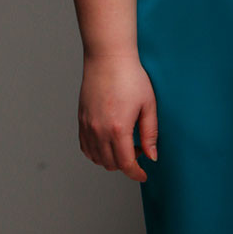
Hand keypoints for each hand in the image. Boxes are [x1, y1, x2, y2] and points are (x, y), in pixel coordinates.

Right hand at [78, 51, 158, 182]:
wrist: (108, 58)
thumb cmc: (131, 77)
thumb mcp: (148, 105)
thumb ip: (150, 133)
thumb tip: (152, 156)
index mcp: (118, 129)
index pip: (126, 164)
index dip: (136, 174)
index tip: (144, 175)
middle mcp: (99, 131)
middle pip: (110, 164)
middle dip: (127, 164)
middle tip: (139, 150)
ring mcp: (87, 126)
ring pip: (96, 158)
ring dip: (111, 159)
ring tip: (125, 145)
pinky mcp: (81, 120)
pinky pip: (85, 146)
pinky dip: (96, 152)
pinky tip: (108, 143)